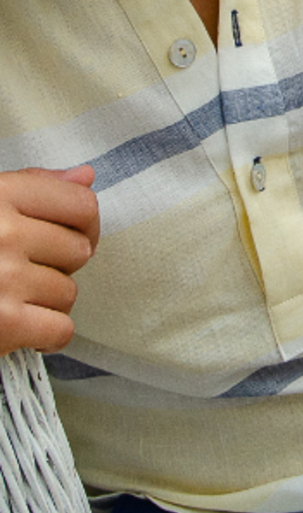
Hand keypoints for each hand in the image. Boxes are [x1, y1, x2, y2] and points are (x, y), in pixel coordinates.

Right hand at [0, 167, 98, 354]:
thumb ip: (32, 186)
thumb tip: (85, 176)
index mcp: (0, 196)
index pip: (81, 205)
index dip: (84, 225)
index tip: (71, 235)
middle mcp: (5, 234)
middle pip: (79, 251)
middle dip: (57, 266)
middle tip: (23, 271)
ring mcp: (5, 280)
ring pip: (68, 293)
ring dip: (46, 301)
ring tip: (11, 297)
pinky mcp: (5, 325)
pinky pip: (60, 329)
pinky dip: (46, 335)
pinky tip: (23, 327)